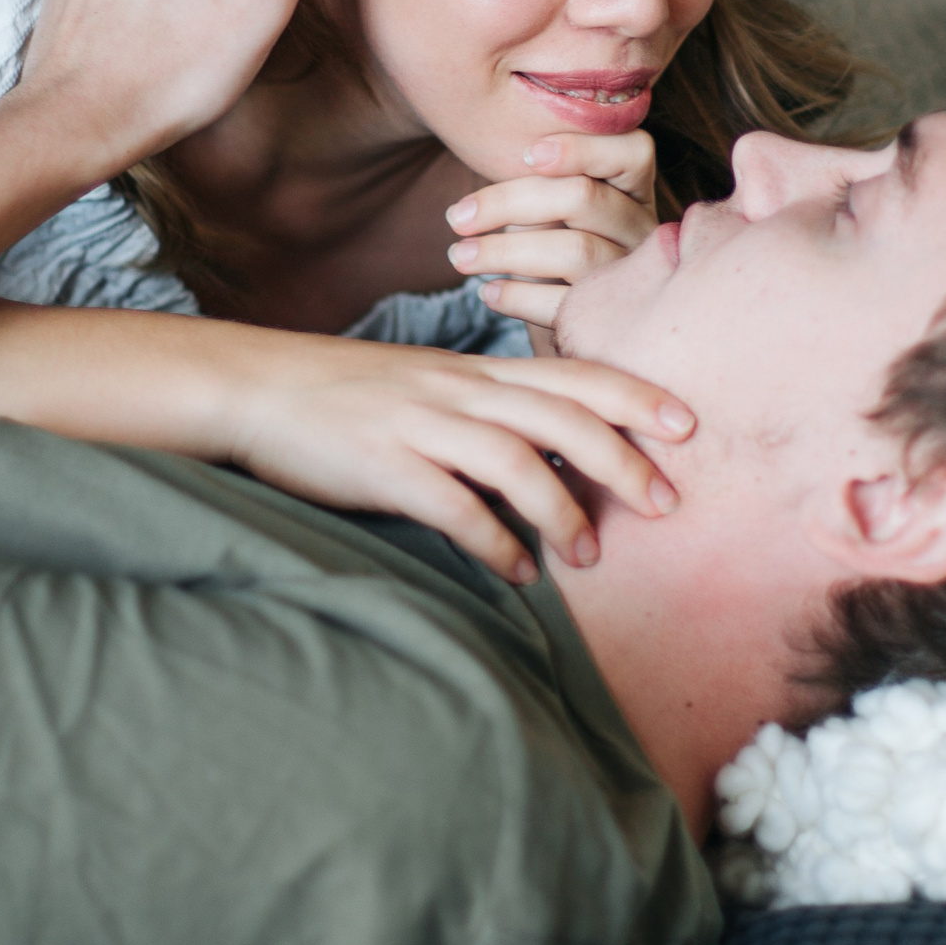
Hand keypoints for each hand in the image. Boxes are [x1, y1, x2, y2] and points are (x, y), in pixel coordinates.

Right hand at [210, 330, 695, 583]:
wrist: (257, 388)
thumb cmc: (347, 395)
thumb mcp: (427, 386)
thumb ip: (486, 410)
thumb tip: (547, 457)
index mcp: (474, 372)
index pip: (573, 375)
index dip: (635, 397)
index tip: (688, 424)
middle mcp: (459, 392)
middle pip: (563, 417)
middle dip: (624, 460)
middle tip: (667, 504)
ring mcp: (422, 426)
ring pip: (516, 461)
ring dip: (562, 512)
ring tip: (587, 556)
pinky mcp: (385, 466)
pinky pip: (454, 507)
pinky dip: (493, 542)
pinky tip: (515, 572)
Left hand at [445, 130, 659, 329]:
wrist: (578, 326)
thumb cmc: (556, 251)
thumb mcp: (554, 212)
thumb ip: (539, 188)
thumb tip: (484, 189)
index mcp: (634, 190)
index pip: (634, 152)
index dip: (582, 148)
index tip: (527, 154)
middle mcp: (643, 230)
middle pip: (583, 197)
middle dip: (509, 202)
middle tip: (456, 217)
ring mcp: (632, 277)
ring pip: (575, 250)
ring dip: (504, 252)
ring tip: (460, 257)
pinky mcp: (612, 322)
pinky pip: (565, 304)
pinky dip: (518, 296)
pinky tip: (488, 293)